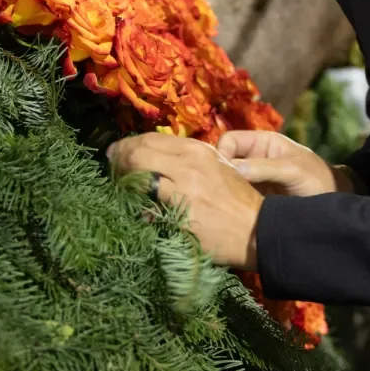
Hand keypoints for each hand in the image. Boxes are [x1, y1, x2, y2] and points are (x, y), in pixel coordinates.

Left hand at [106, 133, 262, 269]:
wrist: (257, 230)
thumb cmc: (237, 200)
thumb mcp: (217, 167)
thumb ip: (187, 159)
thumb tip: (153, 157)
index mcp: (198, 150)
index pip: (151, 139)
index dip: (129, 145)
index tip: (117, 152)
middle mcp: (189, 166)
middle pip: (139, 154)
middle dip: (120, 160)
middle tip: (112, 167)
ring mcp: (184, 192)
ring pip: (139, 177)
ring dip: (123, 182)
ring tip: (119, 187)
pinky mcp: (180, 217)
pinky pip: (148, 208)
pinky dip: (137, 206)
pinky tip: (134, 209)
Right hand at [217, 129, 337, 196]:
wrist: (334, 205)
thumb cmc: (318, 180)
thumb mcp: (294, 170)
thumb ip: (264, 168)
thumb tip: (230, 169)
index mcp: (262, 143)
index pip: (230, 140)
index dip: (222, 154)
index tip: (221, 173)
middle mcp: (254, 159)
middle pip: (224, 161)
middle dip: (219, 174)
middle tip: (218, 193)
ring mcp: (253, 180)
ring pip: (227, 181)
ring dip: (224, 191)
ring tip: (224, 205)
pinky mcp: (253, 200)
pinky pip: (235, 198)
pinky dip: (230, 204)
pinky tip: (231, 214)